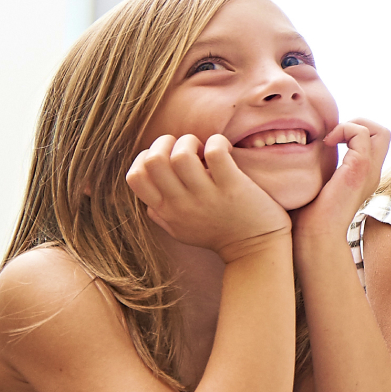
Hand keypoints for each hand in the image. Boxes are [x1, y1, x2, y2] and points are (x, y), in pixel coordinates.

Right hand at [126, 134, 291, 261]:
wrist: (255, 249)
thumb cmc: (218, 235)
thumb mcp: (181, 231)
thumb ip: (161, 216)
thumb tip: (148, 201)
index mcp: (166, 210)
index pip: (135, 177)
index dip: (145, 156)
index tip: (166, 155)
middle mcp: (181, 203)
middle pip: (153, 161)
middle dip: (166, 142)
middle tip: (186, 147)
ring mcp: (206, 195)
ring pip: (180, 155)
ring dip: (190, 142)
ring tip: (204, 148)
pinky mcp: (231, 186)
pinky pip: (215, 152)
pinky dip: (217, 142)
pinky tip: (224, 148)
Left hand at [292, 119, 390, 238]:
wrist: (313, 236)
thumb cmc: (307, 216)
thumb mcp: (317, 186)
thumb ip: (320, 169)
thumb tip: (297, 152)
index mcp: (364, 177)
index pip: (375, 142)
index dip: (355, 131)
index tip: (330, 141)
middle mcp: (372, 173)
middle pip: (383, 134)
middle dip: (359, 123)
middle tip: (334, 135)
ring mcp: (369, 171)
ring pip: (379, 130)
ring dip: (351, 125)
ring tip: (330, 138)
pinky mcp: (359, 168)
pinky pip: (361, 134)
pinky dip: (344, 129)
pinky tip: (326, 143)